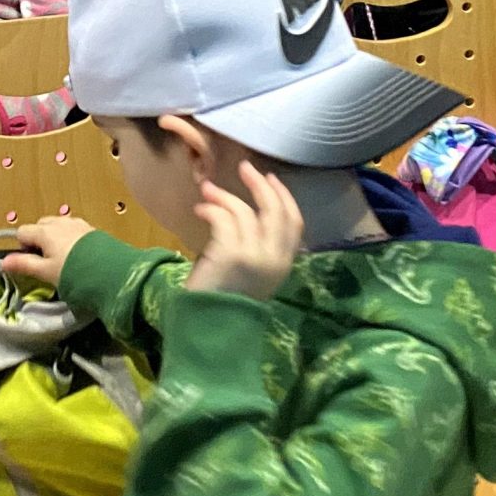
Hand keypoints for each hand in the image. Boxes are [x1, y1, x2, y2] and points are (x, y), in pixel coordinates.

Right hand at [2, 214, 94, 290]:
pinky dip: (70, 238)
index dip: (23, 247)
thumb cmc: (74, 272)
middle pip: (40, 226)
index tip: (32, 262)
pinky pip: (73, 229)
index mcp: (45, 231)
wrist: (110, 271)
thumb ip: (24, 265)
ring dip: (55, 238)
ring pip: (57, 226)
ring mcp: (76, 223)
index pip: (22, 231)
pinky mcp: (90, 229)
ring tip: (63, 259)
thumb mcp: (46, 272)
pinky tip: (77, 254)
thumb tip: (3, 262)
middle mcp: (60, 222)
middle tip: (47, 261)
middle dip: (39, 240)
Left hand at [187, 162, 303, 299]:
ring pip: (244, 211)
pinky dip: (211, 208)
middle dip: (260, 185)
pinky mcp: (230, 254)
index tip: (271, 179)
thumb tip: (245, 212)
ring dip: (225, 195)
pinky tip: (200, 209)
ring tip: (207, 189)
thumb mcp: (252, 273)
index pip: (295, 222)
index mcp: (284, 264)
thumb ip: (258, 247)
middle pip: (275, 211)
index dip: (285, 197)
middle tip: (245, 168)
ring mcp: (254, 255)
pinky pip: (223, 218)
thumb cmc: (225, 299)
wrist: (209, 327)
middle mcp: (274, 258)